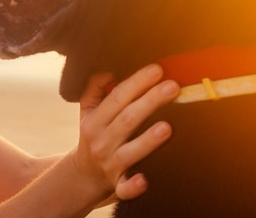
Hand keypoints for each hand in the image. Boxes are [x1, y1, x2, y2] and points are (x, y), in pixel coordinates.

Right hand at [72, 64, 178, 202]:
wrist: (83, 174)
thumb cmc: (94, 134)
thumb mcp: (88, 110)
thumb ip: (96, 87)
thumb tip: (109, 67)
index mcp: (94, 119)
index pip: (116, 97)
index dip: (136, 83)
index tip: (157, 70)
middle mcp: (101, 140)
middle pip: (127, 119)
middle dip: (150, 101)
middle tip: (172, 86)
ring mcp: (110, 163)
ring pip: (129, 152)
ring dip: (147, 140)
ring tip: (167, 127)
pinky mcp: (117, 184)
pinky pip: (125, 188)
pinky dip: (133, 185)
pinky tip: (144, 180)